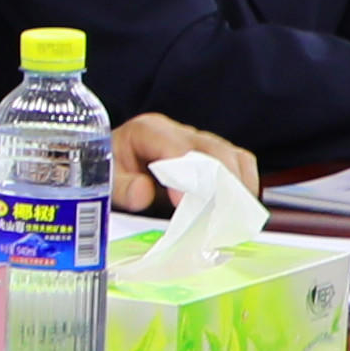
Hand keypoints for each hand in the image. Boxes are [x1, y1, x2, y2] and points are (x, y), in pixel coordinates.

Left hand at [111, 112, 251, 208]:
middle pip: (216, 152)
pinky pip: (241, 165)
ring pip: (234, 157)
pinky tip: (239, 211)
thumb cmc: (111, 168)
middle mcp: (180, 131)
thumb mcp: (104, 178)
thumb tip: (143, 193)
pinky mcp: (215, 155)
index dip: (188, 178)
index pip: (179, 150)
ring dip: (239, 188)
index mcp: (150, 130)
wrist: (114, 160)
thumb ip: (121, 187)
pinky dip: (245, 187)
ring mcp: (201, 142)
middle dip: (221, 185)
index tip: (185, 205)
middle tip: (219, 219)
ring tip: (234, 218)